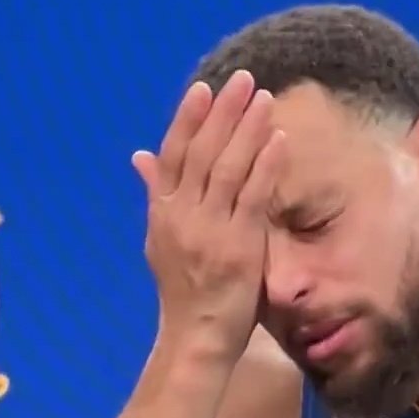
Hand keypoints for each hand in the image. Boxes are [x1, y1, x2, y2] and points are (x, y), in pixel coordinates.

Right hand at [132, 71, 283, 365]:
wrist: (195, 337)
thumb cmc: (185, 291)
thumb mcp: (161, 239)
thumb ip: (156, 194)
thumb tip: (140, 155)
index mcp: (162, 213)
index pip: (174, 155)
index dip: (188, 119)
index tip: (204, 89)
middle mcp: (182, 216)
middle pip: (201, 153)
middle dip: (223, 113)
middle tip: (244, 81)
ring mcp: (210, 230)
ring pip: (227, 168)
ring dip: (248, 130)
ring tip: (264, 99)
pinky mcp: (238, 246)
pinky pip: (253, 197)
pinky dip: (266, 165)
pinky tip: (278, 140)